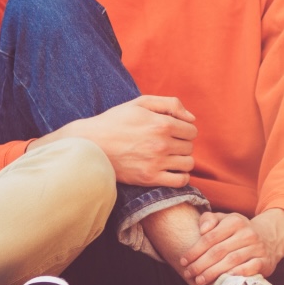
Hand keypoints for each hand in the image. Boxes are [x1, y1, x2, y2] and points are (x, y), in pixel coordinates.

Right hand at [52, 96, 196, 185]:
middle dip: (182, 144)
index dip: (184, 130)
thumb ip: (170, 104)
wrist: (91, 144)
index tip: (173, 132)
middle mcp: (161, 144)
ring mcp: (156, 162)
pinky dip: (180, 177)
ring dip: (182, 160)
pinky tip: (170, 171)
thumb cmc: (115, 121)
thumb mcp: (140, 103)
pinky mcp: (149, 178)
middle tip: (167, 144)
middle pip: (190, 147)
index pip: (192, 130)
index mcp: (161, 123)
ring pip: (188, 164)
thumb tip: (192, 118)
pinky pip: (180, 181)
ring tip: (169, 157)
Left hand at [178, 210, 283, 284]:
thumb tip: (201, 230)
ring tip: (199, 280)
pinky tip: (224, 281)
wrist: (270, 237)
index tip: (183, 261)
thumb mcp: (225, 219)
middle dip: (200, 264)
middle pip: (218, 251)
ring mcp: (257, 248)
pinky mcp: (265, 261)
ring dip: (213, 272)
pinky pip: (250, 269)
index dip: (194, 250)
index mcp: (234, 221)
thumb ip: (209, 219)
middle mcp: (247, 233)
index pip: (209, 237)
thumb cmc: (239, 231)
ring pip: (231, 261)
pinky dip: (236, 274)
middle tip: (189, 273)